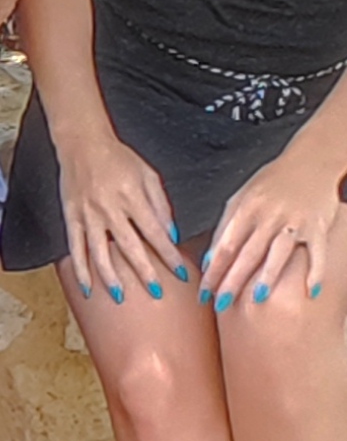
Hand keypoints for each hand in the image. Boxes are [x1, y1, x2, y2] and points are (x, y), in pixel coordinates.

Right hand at [57, 128, 184, 300]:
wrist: (84, 144)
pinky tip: (88, 287)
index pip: (155, 233)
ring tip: (121, 296)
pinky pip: (76, 248)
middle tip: (156, 293)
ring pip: (100, 252)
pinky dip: (80, 270)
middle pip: (130, 247)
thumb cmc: (120, 159)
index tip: (181, 273)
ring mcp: (89, 215)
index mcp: (133, 198)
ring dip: (111, 277)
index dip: (169, 255)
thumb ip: (161, 205)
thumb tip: (172, 234)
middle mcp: (111, 209)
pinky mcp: (72, 217)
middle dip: (144, 273)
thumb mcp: (149, 175)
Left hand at [200, 140, 342, 310]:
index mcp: (247, 208)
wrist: (312, 160)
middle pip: (248, 253)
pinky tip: (312, 292)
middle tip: (221, 305)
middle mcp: (270, 215)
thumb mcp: (243, 196)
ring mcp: (296, 221)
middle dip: (233, 280)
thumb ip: (226, 226)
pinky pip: (318, 252)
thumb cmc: (273, 182)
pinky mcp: (319, 225)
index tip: (204, 294)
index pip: (226, 245)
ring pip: (280, 252)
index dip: (214, 271)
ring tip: (258, 299)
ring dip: (268, 276)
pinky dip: (316, 271)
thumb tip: (209, 261)